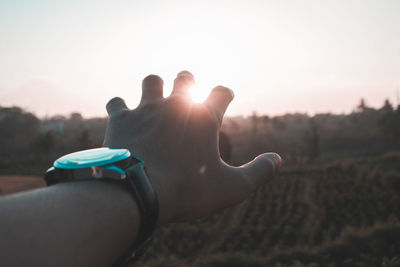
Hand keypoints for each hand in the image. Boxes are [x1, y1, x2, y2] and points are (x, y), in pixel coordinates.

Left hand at [103, 71, 281, 225]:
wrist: (137, 194)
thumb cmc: (188, 191)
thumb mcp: (232, 188)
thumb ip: (259, 172)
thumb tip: (278, 160)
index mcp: (204, 118)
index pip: (221, 92)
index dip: (225, 93)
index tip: (225, 96)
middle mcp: (176, 106)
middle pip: (185, 77)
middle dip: (188, 81)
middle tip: (188, 87)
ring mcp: (146, 109)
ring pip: (151, 80)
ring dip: (155, 86)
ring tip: (155, 96)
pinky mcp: (122, 118)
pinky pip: (117, 102)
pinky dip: (120, 107)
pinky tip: (122, 114)